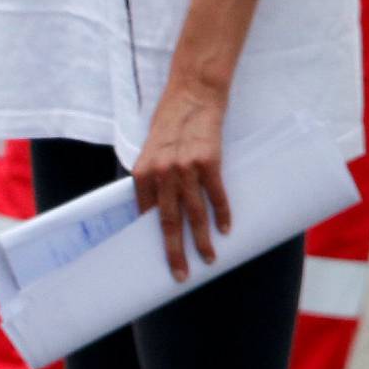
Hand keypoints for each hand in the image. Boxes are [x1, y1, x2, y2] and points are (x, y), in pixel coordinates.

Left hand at [132, 80, 230, 283]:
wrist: (193, 92)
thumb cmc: (170, 121)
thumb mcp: (150, 150)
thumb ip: (151, 179)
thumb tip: (153, 211)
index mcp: (143, 174)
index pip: (147, 217)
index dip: (153, 241)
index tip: (158, 261)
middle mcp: (162, 173)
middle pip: (169, 223)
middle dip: (175, 253)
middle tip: (180, 276)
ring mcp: (185, 168)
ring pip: (194, 214)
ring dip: (202, 240)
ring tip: (209, 259)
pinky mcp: (209, 160)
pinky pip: (216, 195)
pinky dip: (222, 214)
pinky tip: (226, 230)